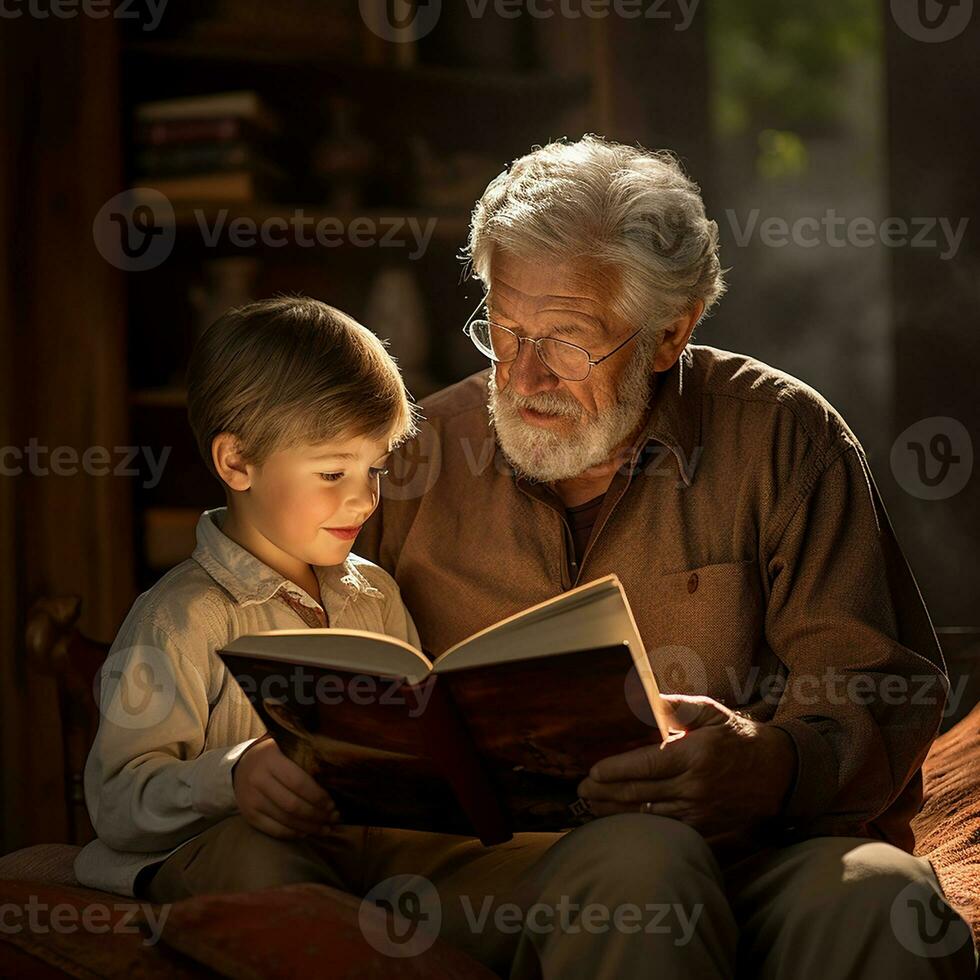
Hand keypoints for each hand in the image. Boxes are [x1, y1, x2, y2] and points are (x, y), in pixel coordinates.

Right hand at [233, 736, 339, 839]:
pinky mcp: (249, 815)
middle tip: (334, 818)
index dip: (318, 796)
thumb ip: (305, 756)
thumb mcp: (285, 746)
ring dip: (309, 827)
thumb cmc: (274, 756)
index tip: (332, 803)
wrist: (240, 766)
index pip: (299, 782)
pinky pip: (274, 830)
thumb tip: (335, 772)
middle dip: (317, 815)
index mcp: (271, 760)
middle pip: (293, 805)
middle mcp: (258, 780)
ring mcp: (252, 800)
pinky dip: (293, 834)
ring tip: (326, 828)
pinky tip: (307, 832)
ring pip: (285, 820)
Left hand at [576, 694, 796, 837]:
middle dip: (605, 793)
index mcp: (694, 755)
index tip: (594, 770)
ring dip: (616, 811)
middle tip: (582, 789)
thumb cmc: (738, 739)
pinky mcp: (705, 829)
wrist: (778, 774)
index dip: (616, 770)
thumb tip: (649, 696)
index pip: (646, 765)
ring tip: (591, 805)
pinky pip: (665, 829)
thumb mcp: (711, 713)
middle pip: (640, 793)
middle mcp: (694, 787)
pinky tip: (622, 821)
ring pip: (648, 815)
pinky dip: (641, 825)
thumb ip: (678, 707)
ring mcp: (699, 811)